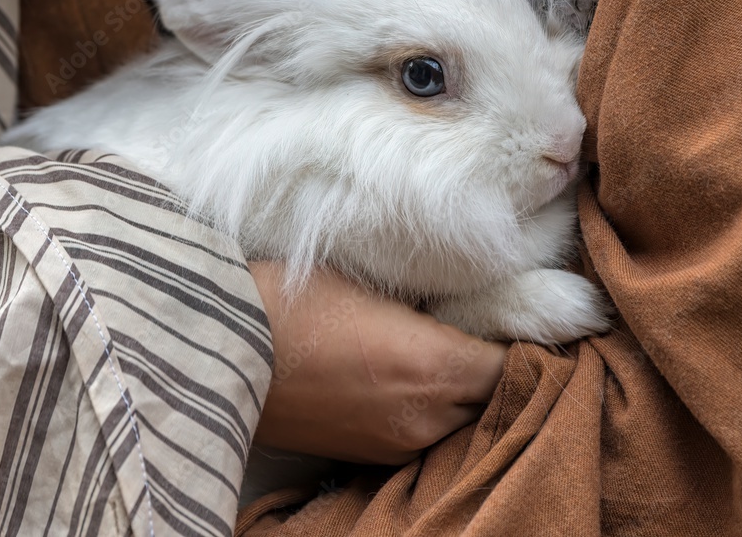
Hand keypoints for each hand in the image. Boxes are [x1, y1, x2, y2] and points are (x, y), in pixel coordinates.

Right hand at [248, 262, 506, 465]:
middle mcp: (426, 415)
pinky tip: (410, 387)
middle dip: (496, 375)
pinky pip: (422, 437)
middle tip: (489, 341)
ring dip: (463, 398)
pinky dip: (428, 415)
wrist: (218, 349)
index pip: (514, 366)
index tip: (520, 325)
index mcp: (435, 365)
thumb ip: (424, 304)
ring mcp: (397, 443)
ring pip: (459, 424)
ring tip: (445, 362)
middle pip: (493, 401)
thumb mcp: (368, 285)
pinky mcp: (366, 456)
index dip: (523, 345)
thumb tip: (455, 305)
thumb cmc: (291, 301)